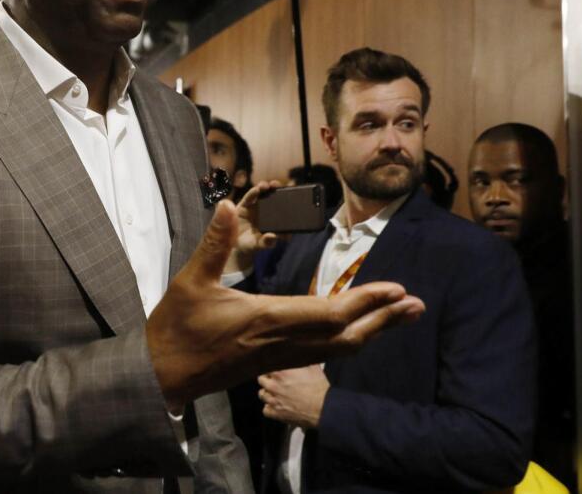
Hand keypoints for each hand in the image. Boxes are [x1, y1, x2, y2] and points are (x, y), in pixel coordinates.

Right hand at [146, 200, 424, 408]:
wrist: (163, 376)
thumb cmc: (177, 329)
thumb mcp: (190, 281)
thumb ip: (215, 243)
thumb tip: (231, 205)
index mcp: (267, 320)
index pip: (328, 313)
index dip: (366, 302)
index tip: (396, 289)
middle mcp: (282, 342)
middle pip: (345, 336)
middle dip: (383, 320)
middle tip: (417, 306)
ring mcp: (280, 358)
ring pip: (337, 350)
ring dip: (371, 332)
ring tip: (398, 317)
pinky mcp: (273, 364)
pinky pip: (322, 356)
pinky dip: (347, 342)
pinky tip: (356, 334)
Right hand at [234, 180, 283, 256]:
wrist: (235, 245)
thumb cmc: (251, 245)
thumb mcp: (259, 245)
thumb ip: (267, 242)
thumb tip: (273, 237)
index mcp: (274, 220)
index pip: (284, 209)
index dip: (289, 202)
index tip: (293, 196)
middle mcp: (266, 211)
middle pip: (274, 197)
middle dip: (278, 190)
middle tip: (279, 186)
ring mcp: (255, 207)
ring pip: (262, 194)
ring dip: (266, 187)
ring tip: (267, 186)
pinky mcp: (244, 205)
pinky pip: (249, 197)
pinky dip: (253, 192)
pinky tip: (256, 190)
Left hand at [259, 365, 329, 428]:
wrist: (324, 408)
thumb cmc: (319, 388)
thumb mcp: (312, 366)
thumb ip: (300, 359)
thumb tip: (298, 354)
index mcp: (280, 372)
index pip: (266, 366)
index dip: (271, 368)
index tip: (275, 369)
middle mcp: (273, 385)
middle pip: (261, 379)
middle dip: (268, 379)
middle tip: (276, 381)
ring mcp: (273, 400)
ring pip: (261, 394)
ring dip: (268, 393)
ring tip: (276, 393)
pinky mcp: (276, 413)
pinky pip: (265, 410)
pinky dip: (269, 408)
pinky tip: (276, 406)